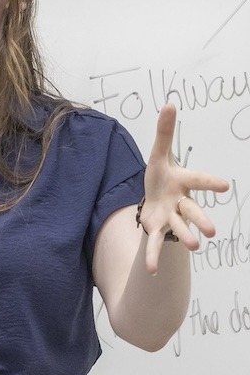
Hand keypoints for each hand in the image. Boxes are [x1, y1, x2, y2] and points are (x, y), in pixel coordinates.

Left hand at [138, 103, 229, 273]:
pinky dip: (153, 257)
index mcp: (182, 181)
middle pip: (192, 211)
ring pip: (180, 228)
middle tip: (212, 230)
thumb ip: (165, 133)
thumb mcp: (158, 155)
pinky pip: (155, 244)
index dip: (209, 183)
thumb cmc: (161, 175)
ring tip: (196, 246)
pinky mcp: (157, 229)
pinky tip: (150, 272)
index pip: (196, 180)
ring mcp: (170, 217)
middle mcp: (181, 201)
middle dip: (201, 219)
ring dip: (187, 237)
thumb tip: (169, 103)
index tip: (224, 187)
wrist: (154, 196)